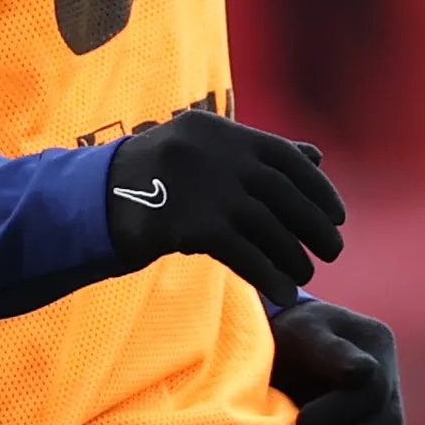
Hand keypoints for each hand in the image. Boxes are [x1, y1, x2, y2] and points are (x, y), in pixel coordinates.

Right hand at [103, 112, 343, 297]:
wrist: (86, 205)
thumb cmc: (150, 183)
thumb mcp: (199, 152)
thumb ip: (256, 154)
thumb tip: (317, 157)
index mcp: (218, 131)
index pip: (286, 157)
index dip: (318, 189)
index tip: (338, 215)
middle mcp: (214, 153)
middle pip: (283, 193)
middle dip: (314, 225)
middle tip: (335, 250)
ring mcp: (203, 188)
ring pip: (267, 227)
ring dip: (293, 255)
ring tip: (305, 275)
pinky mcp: (191, 224)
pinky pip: (244, 254)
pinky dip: (268, 275)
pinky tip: (282, 293)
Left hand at [270, 296, 401, 424]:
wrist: (279, 363)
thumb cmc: (281, 343)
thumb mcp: (293, 333)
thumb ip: (322, 348)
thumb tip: (361, 372)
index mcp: (372, 340)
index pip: (369, 381)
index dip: (336, 411)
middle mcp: (390, 376)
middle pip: (386, 422)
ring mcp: (393, 410)